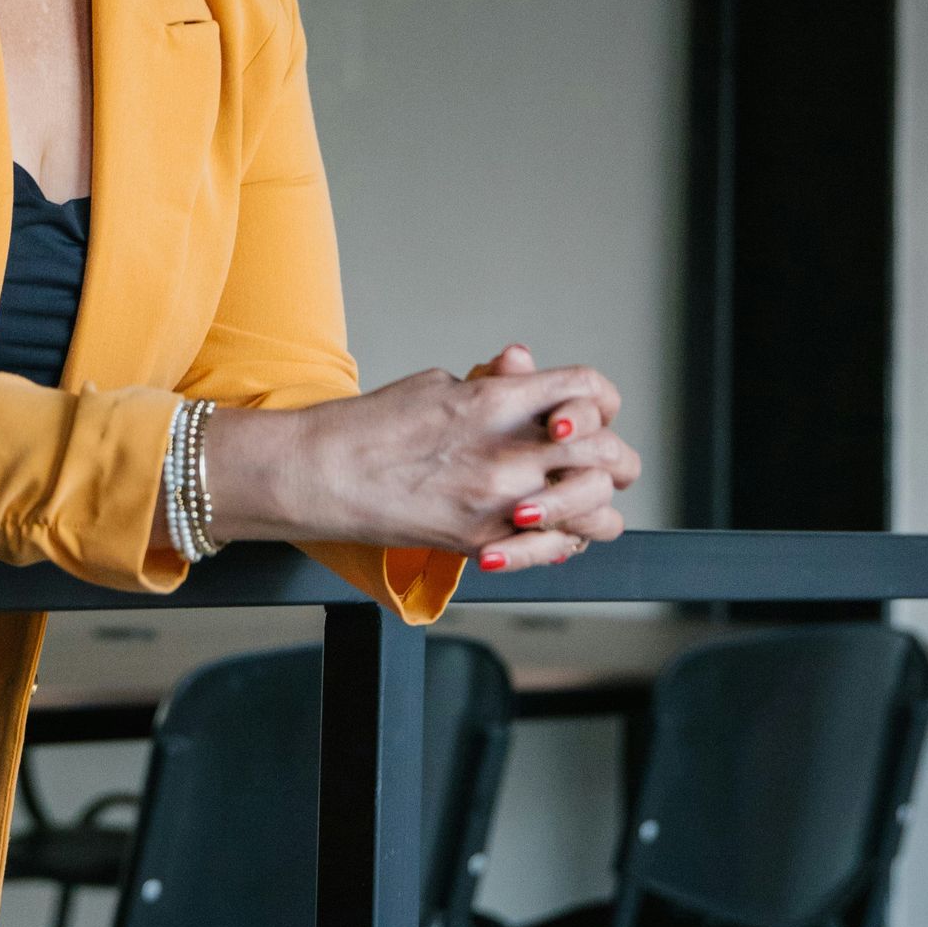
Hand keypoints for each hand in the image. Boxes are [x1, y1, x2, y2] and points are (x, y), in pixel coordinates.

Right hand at [203, 349, 637, 574]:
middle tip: (591, 457)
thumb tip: (524, 378)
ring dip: (593, 504)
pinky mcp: (486, 543)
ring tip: (575, 500)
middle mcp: (509, 453)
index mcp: (497, 401)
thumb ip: (493, 386)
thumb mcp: (436, 385)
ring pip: (598, 512)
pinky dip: (560, 540)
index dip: (597, 400)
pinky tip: (545, 528)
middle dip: (608, 455)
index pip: (588, 391)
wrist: (319, 476)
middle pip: (609, 454)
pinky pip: (556, 548)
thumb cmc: (367, 426)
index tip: (584, 409)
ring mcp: (501, 504)